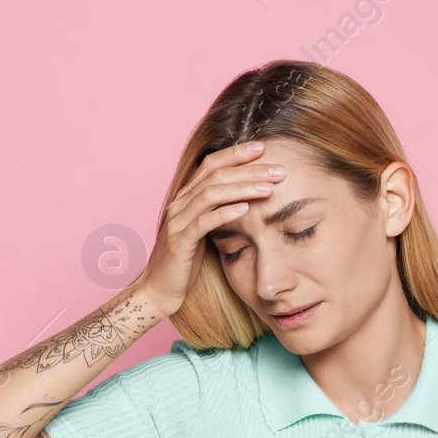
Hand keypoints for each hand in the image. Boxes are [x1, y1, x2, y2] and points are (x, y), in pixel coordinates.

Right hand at [136, 139, 286, 315]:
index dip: (236, 154)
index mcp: (185, 197)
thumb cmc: (185, 262)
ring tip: (269, 187)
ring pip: (211, 194)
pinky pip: (203, 222)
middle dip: (248, 169)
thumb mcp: (203, 231)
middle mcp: (179, 203)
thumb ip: (218, 212)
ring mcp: (177, 221)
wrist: (159, 288)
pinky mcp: (179, 241)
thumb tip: (246, 199)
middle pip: (215, 175)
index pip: (211, 164)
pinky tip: (246, 209)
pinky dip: (225, 213)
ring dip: (242, 188)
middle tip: (278, 169)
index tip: (262, 148)